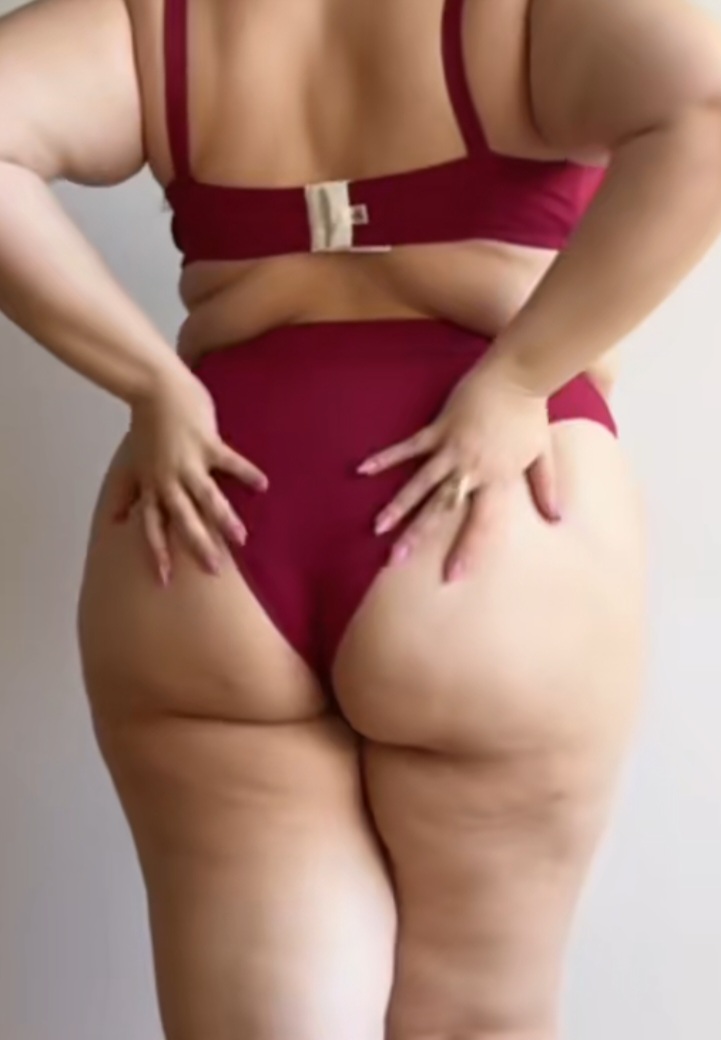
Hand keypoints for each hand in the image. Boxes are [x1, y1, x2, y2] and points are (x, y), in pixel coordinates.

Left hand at [108, 365, 267, 584]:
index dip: (158, 553)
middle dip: (198, 545)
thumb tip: (115, 520)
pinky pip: (229, 461)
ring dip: (223, 518)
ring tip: (241, 539)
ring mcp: (189, 462)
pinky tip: (262, 485)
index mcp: (153, 486)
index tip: (165, 580)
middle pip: (183, 519)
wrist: (154, 388)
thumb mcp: (134, 463)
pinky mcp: (207, 443)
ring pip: (206, 497)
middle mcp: (169, 479)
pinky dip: (245, 473)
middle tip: (214, 570)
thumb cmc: (147, 426)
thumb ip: (129, 492)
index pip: (153, 526)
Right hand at [358, 359, 560, 581]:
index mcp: (497, 479)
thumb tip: (556, 518)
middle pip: (440, 509)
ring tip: (378, 527)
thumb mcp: (542, 454)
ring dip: (398, 506)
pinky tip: (363, 469)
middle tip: (395, 560)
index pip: (481, 524)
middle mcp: (471, 469)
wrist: (519, 375)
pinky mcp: (438, 429)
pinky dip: (386, 458)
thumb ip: (545, 487)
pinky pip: (408, 447)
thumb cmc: (530, 414)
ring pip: (419, 484)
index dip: (467, 550)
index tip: (453, 576)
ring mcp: (451, 449)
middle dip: (417, 536)